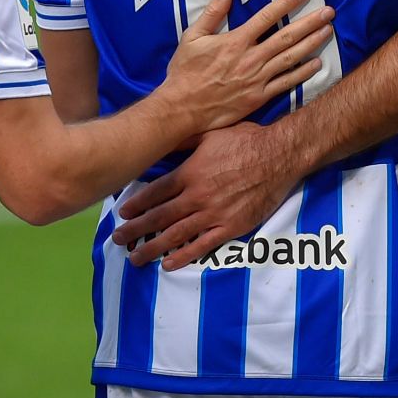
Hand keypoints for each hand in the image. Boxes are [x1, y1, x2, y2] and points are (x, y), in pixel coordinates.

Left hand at [110, 121, 302, 269]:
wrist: (279, 155)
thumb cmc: (246, 139)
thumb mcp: (210, 133)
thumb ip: (185, 142)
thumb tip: (162, 139)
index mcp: (190, 173)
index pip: (155, 192)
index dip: (137, 204)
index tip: (122, 214)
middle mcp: (197, 196)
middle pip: (159, 217)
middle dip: (136, 230)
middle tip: (118, 239)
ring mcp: (214, 213)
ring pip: (176, 235)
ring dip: (153, 248)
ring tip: (135, 257)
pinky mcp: (231, 226)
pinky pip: (203, 245)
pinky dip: (184, 256)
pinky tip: (169, 264)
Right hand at [160, 0, 334, 132]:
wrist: (182, 109)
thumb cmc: (184, 72)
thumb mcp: (191, 37)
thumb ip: (212, 12)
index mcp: (235, 41)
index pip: (267, 17)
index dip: (287, 3)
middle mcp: (251, 58)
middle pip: (287, 37)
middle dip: (310, 22)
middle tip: (329, 12)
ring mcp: (257, 79)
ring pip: (291, 58)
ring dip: (312, 43)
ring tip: (328, 31)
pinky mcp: (259, 97)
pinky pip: (286, 83)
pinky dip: (303, 73)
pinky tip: (317, 64)